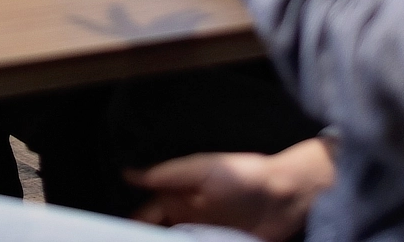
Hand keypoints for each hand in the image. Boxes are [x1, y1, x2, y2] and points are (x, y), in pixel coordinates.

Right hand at [128, 139, 336, 241]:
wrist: (287, 195)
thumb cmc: (244, 175)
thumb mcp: (201, 170)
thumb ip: (166, 174)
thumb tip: (128, 174)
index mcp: (180, 197)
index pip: (147, 215)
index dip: (132, 224)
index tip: (117, 233)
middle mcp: (189, 219)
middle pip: (158, 232)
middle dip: (146, 235)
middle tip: (133, 240)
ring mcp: (206, 236)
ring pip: (175, 240)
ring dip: (166, 241)